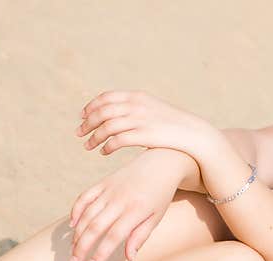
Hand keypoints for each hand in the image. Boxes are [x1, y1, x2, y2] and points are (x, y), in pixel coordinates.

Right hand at [67, 152, 180, 260]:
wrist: (160, 163)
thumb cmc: (160, 195)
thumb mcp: (155, 218)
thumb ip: (140, 237)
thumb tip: (129, 260)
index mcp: (135, 211)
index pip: (113, 236)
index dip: (100, 253)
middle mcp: (119, 200)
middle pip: (94, 227)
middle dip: (81, 247)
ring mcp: (109, 190)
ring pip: (86, 214)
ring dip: (77, 234)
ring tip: (73, 250)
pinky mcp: (103, 182)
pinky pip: (85, 197)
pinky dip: (76, 210)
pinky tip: (72, 225)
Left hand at [75, 90, 215, 160]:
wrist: (193, 133)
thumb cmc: (172, 125)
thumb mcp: (152, 109)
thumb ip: (134, 109)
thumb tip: (117, 114)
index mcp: (136, 96)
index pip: (105, 97)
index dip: (90, 106)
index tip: (82, 116)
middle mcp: (136, 105)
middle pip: (102, 111)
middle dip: (87, 122)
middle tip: (79, 133)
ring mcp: (140, 120)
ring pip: (107, 126)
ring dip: (94, 136)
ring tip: (88, 146)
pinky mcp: (144, 135)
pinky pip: (118, 140)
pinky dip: (107, 146)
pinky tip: (104, 152)